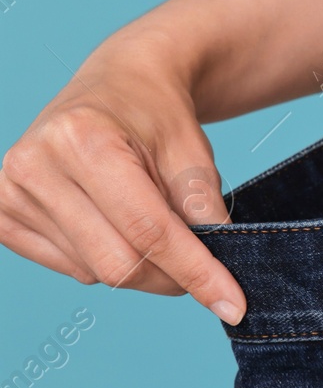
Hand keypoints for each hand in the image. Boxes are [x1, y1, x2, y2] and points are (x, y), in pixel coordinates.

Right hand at [0, 35, 246, 322]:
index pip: (148, 230)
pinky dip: (105, 259)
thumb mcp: (192, 148)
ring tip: (151, 216)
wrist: (117, 82)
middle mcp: (35, 166)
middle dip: (170, 276)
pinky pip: (70, 269)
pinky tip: (113, 221)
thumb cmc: (156, 113)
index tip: (233, 305)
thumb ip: (204, 207)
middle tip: (202, 263)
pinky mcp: (2, 216)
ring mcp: (9, 193)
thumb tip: (217, 273)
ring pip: (95, 272)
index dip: (196, 272)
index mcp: (84, 140)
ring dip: (139, 264)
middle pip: (117, 263)